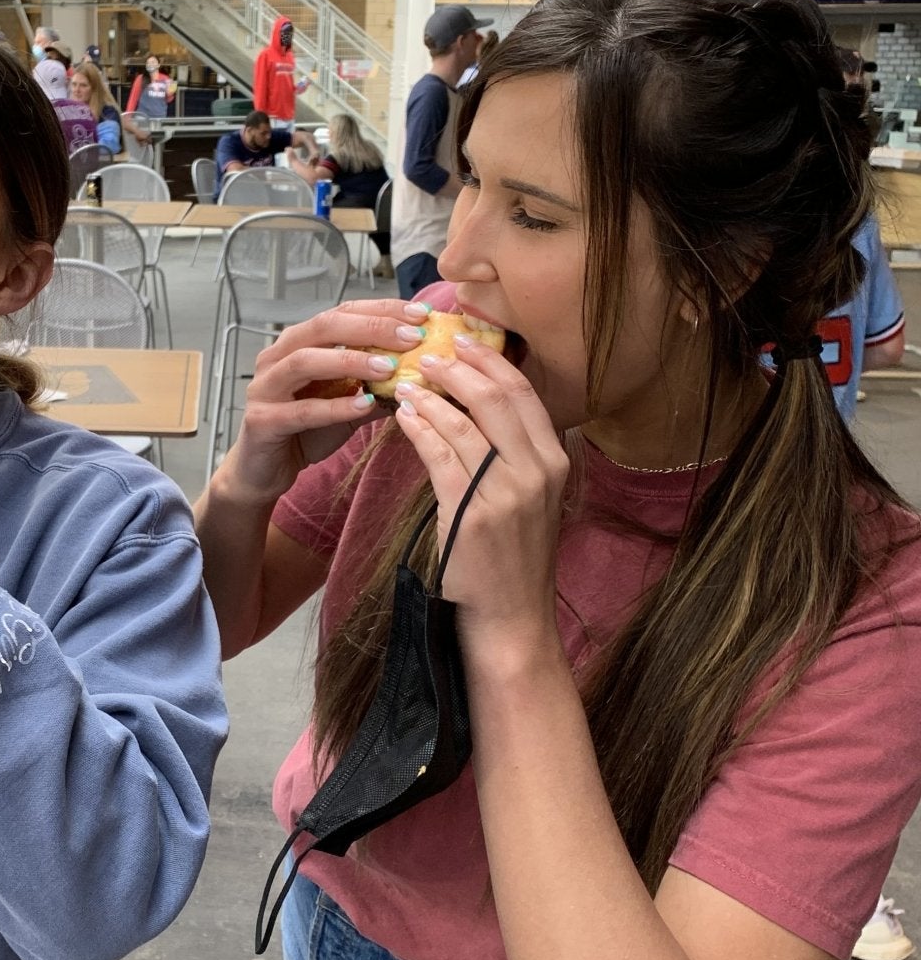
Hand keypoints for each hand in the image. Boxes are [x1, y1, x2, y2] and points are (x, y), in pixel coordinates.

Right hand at [221, 299, 430, 507]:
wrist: (265, 471)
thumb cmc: (304, 432)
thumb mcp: (348, 404)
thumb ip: (377, 386)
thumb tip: (423, 372)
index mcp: (298, 343)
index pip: (342, 313)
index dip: (381, 311)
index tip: (419, 316)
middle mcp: (277, 356)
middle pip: (323, 327)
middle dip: (371, 328)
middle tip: (411, 336)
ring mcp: (265, 387)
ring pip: (305, 361)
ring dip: (350, 361)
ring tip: (389, 368)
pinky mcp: (262, 420)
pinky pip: (301, 411)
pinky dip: (335, 407)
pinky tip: (365, 406)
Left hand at [394, 336, 569, 653]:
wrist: (511, 616)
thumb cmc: (514, 558)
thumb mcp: (530, 499)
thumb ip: (515, 454)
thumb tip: (481, 404)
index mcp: (555, 462)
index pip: (525, 394)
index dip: (492, 361)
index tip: (465, 342)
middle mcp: (537, 472)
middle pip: (496, 397)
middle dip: (459, 368)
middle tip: (428, 354)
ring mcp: (506, 493)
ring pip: (464, 423)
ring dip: (430, 396)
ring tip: (407, 383)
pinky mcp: (471, 513)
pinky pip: (440, 454)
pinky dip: (419, 429)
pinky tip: (404, 417)